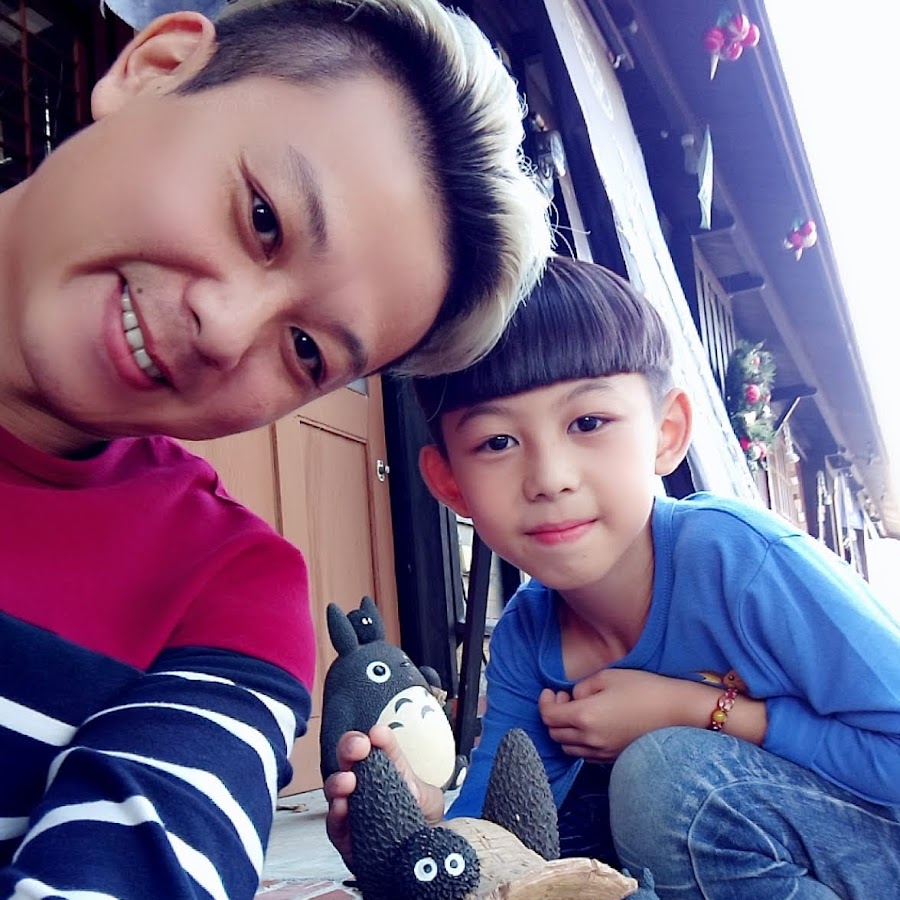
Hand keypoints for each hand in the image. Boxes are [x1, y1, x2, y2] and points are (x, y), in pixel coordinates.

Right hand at [324, 724, 444, 865]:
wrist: (421, 863)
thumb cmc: (422, 825)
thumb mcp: (428, 800)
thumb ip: (419, 791)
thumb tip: (408, 787)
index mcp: (385, 769)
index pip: (379, 746)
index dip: (378, 738)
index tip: (378, 734)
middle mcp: (364, 785)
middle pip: (349, 759)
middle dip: (350, 747)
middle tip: (359, 747)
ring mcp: (352, 809)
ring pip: (336, 789)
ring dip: (339, 781)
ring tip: (348, 780)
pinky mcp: (345, 839)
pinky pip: (335, 825)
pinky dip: (336, 815)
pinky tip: (342, 808)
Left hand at [538, 669, 698, 760]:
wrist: (677, 712)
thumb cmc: (644, 689)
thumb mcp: (607, 676)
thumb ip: (582, 687)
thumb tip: (574, 697)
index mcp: (585, 716)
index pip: (548, 716)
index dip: (545, 702)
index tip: (551, 691)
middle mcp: (590, 739)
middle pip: (554, 734)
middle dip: (553, 715)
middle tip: (564, 698)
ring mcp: (602, 752)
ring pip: (568, 748)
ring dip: (565, 730)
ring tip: (578, 712)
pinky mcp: (613, 758)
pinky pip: (585, 755)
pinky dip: (580, 742)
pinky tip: (592, 726)